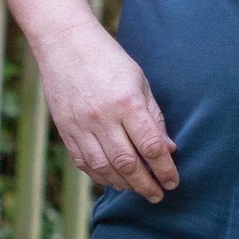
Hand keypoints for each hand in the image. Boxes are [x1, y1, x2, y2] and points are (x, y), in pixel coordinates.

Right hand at [35, 22, 177, 203]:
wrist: (65, 44)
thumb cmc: (109, 60)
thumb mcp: (139, 82)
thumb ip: (153, 117)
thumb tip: (168, 150)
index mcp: (126, 103)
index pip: (151, 146)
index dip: (165, 169)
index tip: (173, 181)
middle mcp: (103, 117)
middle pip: (128, 164)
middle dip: (146, 185)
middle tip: (158, 195)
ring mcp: (81, 126)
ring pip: (104, 169)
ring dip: (124, 185)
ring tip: (138, 189)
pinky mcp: (65, 130)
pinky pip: (84, 163)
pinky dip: (101, 176)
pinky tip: (114, 179)